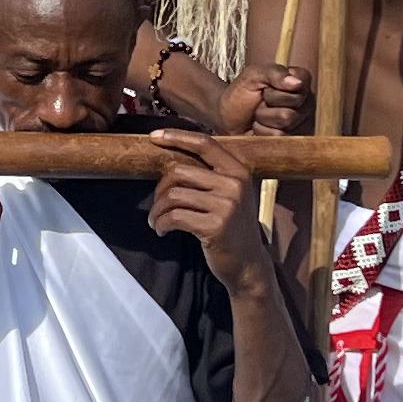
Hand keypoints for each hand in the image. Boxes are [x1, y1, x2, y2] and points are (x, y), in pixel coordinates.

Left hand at [147, 131, 265, 279]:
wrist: (248, 264)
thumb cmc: (232, 228)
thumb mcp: (230, 195)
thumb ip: (210, 176)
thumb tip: (171, 158)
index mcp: (238, 171)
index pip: (205, 143)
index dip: (177, 137)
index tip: (153, 138)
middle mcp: (234, 184)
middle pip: (180, 172)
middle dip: (160, 189)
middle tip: (158, 206)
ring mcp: (226, 205)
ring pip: (173, 195)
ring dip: (157, 210)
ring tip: (156, 221)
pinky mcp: (215, 227)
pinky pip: (174, 217)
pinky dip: (161, 223)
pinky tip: (161, 230)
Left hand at [222, 63, 309, 138]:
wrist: (226, 119)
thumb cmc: (241, 94)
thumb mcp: (252, 75)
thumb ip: (274, 72)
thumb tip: (297, 83)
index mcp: (298, 81)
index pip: (301, 81)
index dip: (279, 85)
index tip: (267, 85)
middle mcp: (304, 102)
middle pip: (294, 101)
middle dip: (269, 101)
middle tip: (260, 101)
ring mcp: (300, 122)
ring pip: (286, 119)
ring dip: (264, 117)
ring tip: (258, 115)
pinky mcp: (291, 139)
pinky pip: (280, 135)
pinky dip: (263, 131)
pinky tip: (260, 127)